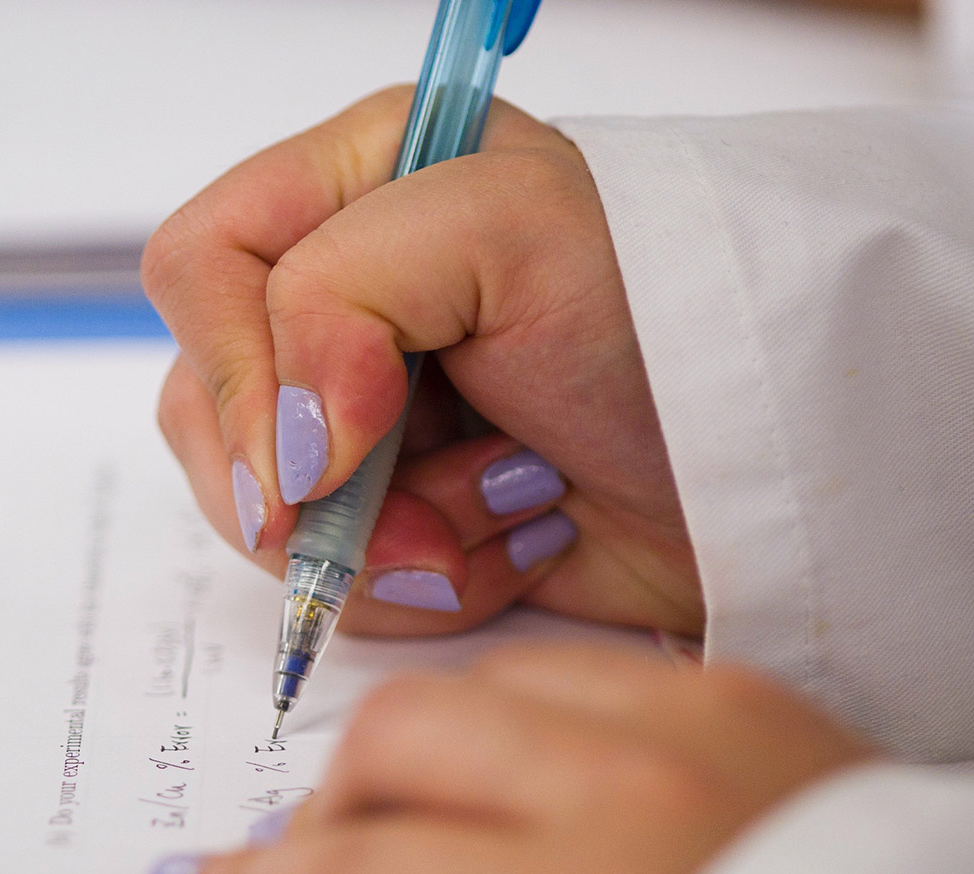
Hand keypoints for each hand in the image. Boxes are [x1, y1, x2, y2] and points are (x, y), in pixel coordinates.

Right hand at [142, 90, 701, 636]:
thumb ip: (341, 291)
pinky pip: (337, 578)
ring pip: (264, 511)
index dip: (242, 371)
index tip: (325, 456)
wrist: (776, 463)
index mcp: (352, 188)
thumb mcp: (507, 231)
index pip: (198, 268)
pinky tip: (514, 543)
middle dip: (322, 488)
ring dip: (385, 542)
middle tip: (428, 513)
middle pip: (211, 407)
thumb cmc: (668, 316)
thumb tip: (279, 451)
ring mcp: (364, 417)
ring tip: (506, 511)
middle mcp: (342, 301)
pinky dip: (424, 584)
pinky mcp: (399, 515)